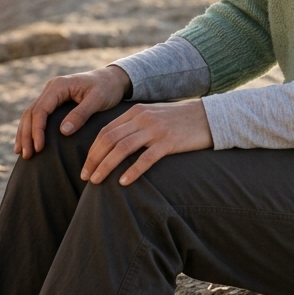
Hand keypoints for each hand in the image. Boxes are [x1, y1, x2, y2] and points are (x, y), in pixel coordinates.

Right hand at [14, 65, 131, 157]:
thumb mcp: (98, 100)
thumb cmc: (107, 88)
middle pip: (31, 112)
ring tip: (21, 153)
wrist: (113, 79)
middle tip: (27, 155)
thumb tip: (63, 131)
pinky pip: (37, 115)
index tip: (39, 149)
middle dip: (26, 135)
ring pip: (30, 114)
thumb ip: (81, 114)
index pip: (41, 110)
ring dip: (24, 133)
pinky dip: (30, 129)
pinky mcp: (54, 101)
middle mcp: (51, 88)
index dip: (37, 130)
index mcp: (59, 86)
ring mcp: (51, 94)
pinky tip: (28, 143)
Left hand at [81, 100, 212, 185]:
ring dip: (106, 166)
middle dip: (94, 159)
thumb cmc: (178, 121)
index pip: (106, 131)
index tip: (86, 168)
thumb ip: (134, 126)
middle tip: (86, 177)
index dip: (92, 150)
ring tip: (97, 181)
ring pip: (122, 148)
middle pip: (109, 139)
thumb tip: (113, 146)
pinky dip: (133, 171)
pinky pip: (146, 158)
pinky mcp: (169, 142)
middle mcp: (142, 118)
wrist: (207, 116)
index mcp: (136, 112)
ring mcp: (156, 129)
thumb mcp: (153, 117)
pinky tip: (124, 182)